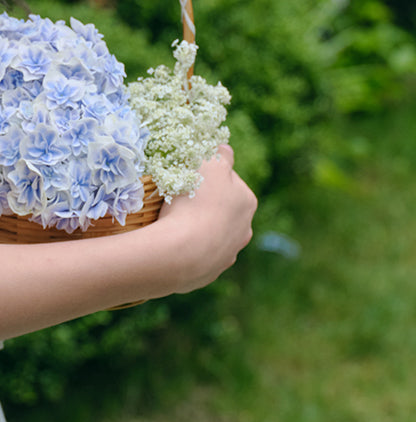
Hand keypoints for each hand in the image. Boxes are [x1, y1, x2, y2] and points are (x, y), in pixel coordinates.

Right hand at [152, 144, 257, 294]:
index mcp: (247, 201)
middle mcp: (244, 229)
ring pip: (211, 233)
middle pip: (222, 208)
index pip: (228, 179)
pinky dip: (189, 248)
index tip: (190, 178)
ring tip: (173, 224)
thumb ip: (220, 154)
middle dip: (205, 203)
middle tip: (179, 200)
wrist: (180, 253)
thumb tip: (225, 149)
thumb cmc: (195, 202)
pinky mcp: (209, 272)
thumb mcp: (208, 165)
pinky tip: (174, 244)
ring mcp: (228, 254)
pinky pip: (198, 254)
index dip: (208, 176)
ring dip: (197, 228)